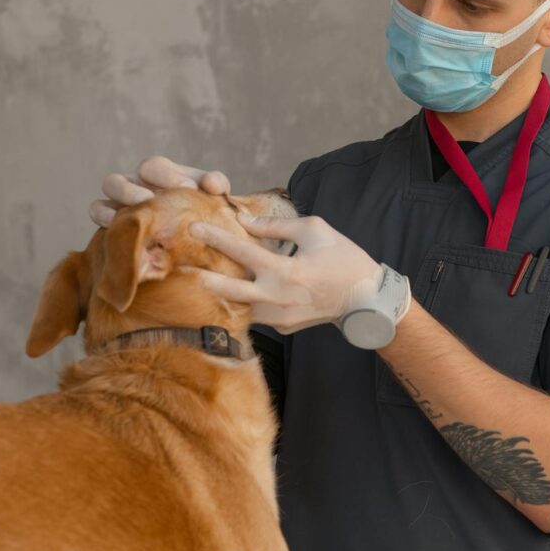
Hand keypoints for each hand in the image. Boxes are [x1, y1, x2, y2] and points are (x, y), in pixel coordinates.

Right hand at [89, 156, 231, 227]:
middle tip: (150, 201)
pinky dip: (106, 219)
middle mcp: (134, 185)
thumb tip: (212, 184)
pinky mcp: (112, 226)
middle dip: (133, 190)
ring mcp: (118, 204)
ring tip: (135, 213)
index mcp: (158, 174)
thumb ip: (216, 184)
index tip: (188, 189)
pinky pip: (98, 214)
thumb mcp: (213, 195)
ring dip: (118, 202)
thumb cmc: (204, 209)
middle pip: (121, 179)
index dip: (168, 176)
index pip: (154, 166)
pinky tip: (123, 231)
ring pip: (105, 194)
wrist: (196, 236)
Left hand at [182, 213, 384, 333]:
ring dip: (225, 292)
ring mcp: (279, 319)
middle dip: (204, 278)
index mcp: (285, 271)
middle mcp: (278, 298)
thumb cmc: (343, 259)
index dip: (216, 238)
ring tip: (206, 278)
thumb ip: (275, 226)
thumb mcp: (314, 230)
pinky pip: (258, 314)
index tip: (195, 228)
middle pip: (229, 290)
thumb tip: (244, 220)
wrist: (366, 299)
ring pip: (241, 305)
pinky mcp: (283, 329)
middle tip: (183, 268)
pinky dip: (248, 302)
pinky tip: (239, 291)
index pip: (242, 252)